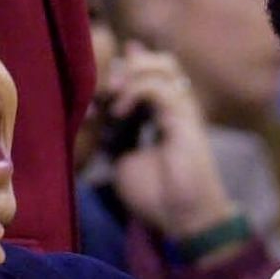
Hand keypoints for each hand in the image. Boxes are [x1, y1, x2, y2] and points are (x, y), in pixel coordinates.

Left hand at [107, 43, 241, 242]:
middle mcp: (174, 108)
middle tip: (104, 91)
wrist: (182, 217)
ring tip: (112, 95)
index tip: (93, 96)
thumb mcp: (122, 159)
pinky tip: (119, 111)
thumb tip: (97, 110)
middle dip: (126, 66)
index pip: (145, 75)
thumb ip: (114, 133)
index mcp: (161, 116)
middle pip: (157, 61)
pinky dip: (135, 92)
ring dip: (132, 72)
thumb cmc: (155, 196)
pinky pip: (160, 87)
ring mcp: (182, 110)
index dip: (119, 73)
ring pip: (163, 64)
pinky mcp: (186, 118)